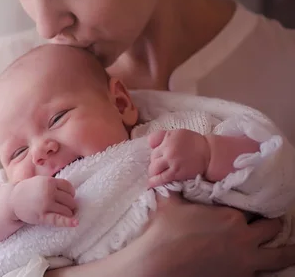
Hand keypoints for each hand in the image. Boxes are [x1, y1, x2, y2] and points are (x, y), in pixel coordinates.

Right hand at [10, 176, 77, 226]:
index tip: (69, 197)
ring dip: (68, 214)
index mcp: (49, 182)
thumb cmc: (29, 190)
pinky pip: (58, 220)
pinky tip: (75, 223)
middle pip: (70, 200)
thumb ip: (55, 184)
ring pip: (67, 211)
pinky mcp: (42, 216)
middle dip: (71, 205)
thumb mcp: (41, 181)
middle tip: (66, 207)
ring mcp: (45, 204)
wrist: (12, 199)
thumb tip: (72, 194)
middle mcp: (48, 192)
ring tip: (64, 214)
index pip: (69, 188)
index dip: (71, 194)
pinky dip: (68, 222)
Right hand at [140, 194, 294, 276]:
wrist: (159, 264)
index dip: (251, 205)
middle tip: (269, 220)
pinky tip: (267, 268)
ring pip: (280, 255)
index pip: (251, 206)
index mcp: (230, 215)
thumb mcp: (168, 202)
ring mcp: (246, 261)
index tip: (249, 204)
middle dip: (271, 222)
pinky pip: (264, 274)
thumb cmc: (164, 232)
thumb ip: (176, 188)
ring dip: (288, 250)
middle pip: (270, 227)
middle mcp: (244, 237)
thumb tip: (169, 175)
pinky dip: (267, 270)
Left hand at [148, 129, 209, 187]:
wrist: (209, 153)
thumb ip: (161, 136)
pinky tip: (151, 184)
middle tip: (157, 168)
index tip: (157, 160)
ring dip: (153, 173)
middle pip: (153, 159)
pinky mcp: (177, 173)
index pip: (154, 149)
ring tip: (154, 175)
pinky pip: (162, 178)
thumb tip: (149, 144)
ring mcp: (172, 162)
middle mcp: (168, 150)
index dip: (155, 156)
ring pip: (154, 169)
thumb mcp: (176, 133)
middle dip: (154, 164)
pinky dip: (155, 181)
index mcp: (168, 138)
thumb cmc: (193, 142)